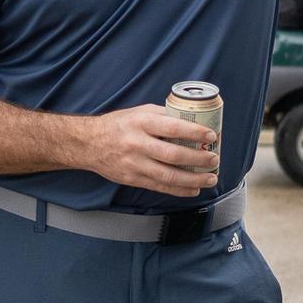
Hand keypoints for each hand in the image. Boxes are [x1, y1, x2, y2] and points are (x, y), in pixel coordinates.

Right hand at [79, 105, 220, 194]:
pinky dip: (179, 190)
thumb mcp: (139, 112)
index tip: (212, 136)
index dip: (195, 133)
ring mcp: (134, 164)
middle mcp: (137, 144)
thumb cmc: (118, 125)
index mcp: (141, 123)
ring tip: (211, 178)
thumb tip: (193, 119)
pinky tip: (194, 189)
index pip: (173, 128)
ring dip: (193, 179)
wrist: (88, 143)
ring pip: (168, 176)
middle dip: (198, 160)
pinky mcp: (132, 179)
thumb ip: (163, 115)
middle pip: (173, 155)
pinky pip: (159, 187)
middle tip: (214, 159)